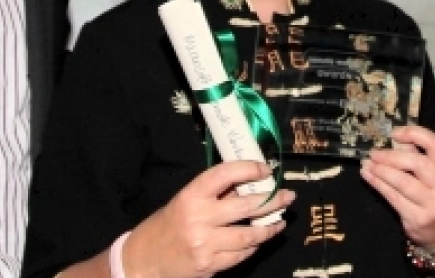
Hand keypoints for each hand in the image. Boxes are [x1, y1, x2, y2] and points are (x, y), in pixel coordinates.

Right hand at [122, 160, 294, 277]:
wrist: (146, 259)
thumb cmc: (170, 223)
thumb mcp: (187, 199)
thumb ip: (215, 193)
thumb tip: (249, 183)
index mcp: (192, 195)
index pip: (225, 174)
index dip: (248, 168)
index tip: (265, 168)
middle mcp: (199, 218)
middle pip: (246, 206)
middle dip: (272, 200)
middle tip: (288, 196)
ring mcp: (205, 244)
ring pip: (249, 235)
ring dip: (269, 227)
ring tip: (280, 221)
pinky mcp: (210, 266)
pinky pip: (240, 255)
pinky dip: (253, 246)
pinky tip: (259, 239)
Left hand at [359, 125, 434, 249]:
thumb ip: (418, 156)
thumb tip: (394, 141)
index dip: (414, 134)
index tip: (394, 133)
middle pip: (418, 163)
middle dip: (392, 156)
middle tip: (374, 153)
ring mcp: (433, 205)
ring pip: (403, 181)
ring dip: (381, 170)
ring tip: (367, 163)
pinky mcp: (418, 218)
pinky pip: (393, 197)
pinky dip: (378, 184)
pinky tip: (367, 176)